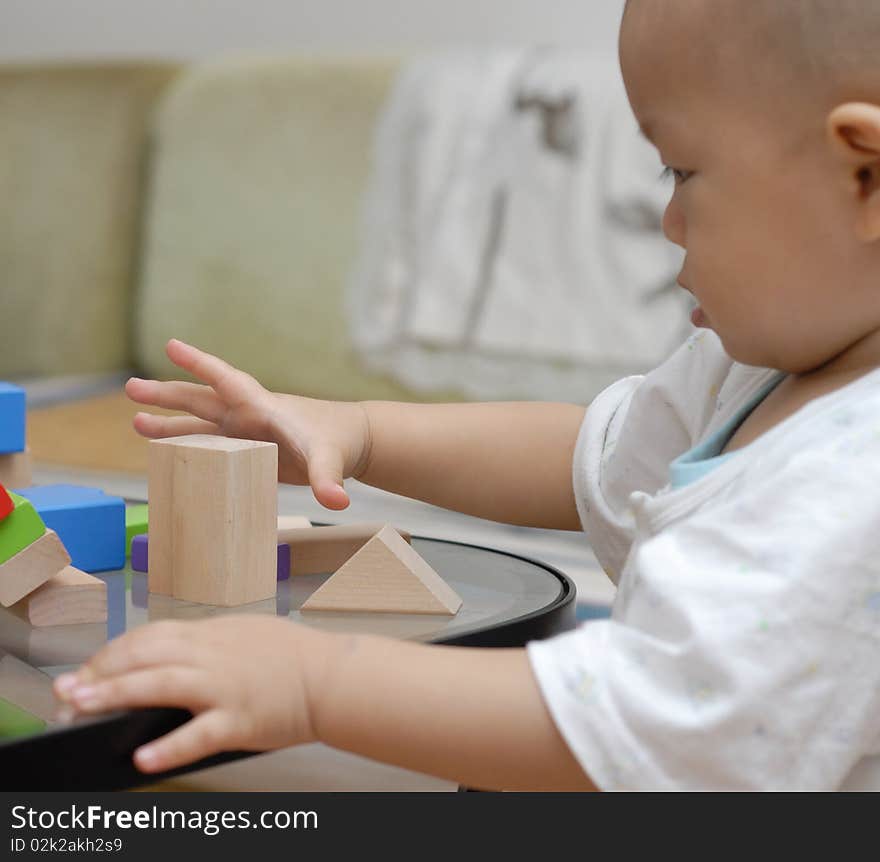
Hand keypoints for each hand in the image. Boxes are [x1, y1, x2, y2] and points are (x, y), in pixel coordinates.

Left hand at [53, 617, 331, 772]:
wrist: (332, 676)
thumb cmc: (292, 656)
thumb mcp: (244, 633)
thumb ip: (206, 641)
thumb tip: (167, 654)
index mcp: (212, 634)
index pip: (149, 636)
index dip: (113, 652)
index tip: (88, 668)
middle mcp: (212, 656)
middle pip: (144, 656)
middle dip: (100, 672)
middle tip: (66, 690)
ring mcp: (224, 687)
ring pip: (159, 686)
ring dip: (115, 695)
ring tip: (80, 708)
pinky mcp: (239, 720)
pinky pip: (198, 734)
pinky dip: (169, 746)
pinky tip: (142, 757)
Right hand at [126, 339, 371, 509]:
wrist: (350, 443)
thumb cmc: (340, 441)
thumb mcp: (332, 459)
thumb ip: (329, 479)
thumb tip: (336, 501)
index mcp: (265, 408)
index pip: (228, 381)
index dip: (201, 364)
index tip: (171, 346)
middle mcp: (249, 417)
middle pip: (202, 400)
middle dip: (168, 393)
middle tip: (131, 387)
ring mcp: (246, 435)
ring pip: (200, 424)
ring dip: (170, 425)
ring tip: (136, 424)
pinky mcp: (247, 454)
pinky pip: (211, 449)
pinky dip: (187, 449)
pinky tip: (165, 455)